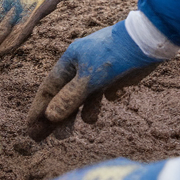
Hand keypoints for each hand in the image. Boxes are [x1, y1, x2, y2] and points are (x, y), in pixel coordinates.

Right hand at [26, 22, 162, 140]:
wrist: (147, 41)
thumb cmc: (113, 56)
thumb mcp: (89, 80)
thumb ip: (69, 99)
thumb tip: (50, 116)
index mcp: (69, 62)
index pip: (49, 90)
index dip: (40, 111)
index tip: (32, 130)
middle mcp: (81, 66)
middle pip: (64, 96)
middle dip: (60, 116)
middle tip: (54, 137)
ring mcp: (99, 71)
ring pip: (85, 96)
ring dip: (85, 109)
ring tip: (89, 121)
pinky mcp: (115, 75)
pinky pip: (106, 91)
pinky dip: (107, 98)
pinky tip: (112, 97)